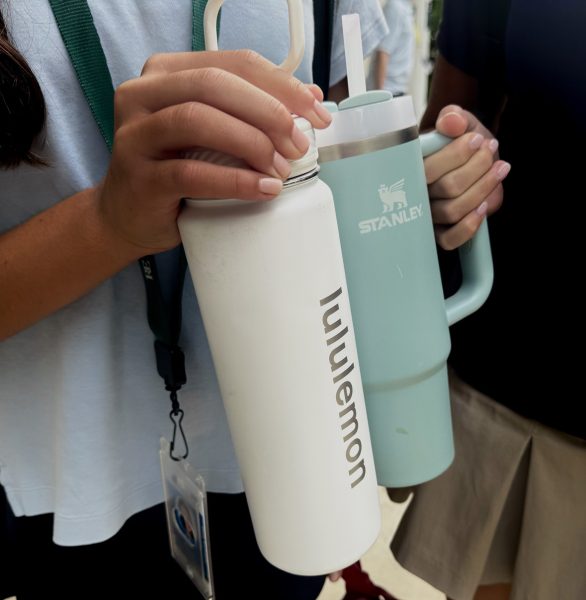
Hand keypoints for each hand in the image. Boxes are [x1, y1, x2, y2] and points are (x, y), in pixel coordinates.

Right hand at [97, 50, 331, 255]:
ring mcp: (136, 135)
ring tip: (280, 169)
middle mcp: (143, 94)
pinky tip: (262, 189)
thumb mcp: (213, 135)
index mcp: (167, 74)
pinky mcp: (139, 176)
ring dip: (251, 143)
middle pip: (215, 84)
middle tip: (298, 143)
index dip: (282, 84)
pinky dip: (233, 180)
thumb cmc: (177, 172)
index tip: (316, 112)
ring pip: (198, 120)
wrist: (129, 216)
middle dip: (268, 112)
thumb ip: (249, 113)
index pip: (234, 63)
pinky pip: (190, 172)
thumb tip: (310, 100)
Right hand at [424, 104, 509, 249]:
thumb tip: (450, 122)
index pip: (428, 168)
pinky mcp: (440, 234)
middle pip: (446, 188)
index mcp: (412, 167)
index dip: (456, 155)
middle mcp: (416, 194)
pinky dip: (468, 226)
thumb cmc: (462, 145)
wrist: (473, 162)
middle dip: (477, 167)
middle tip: (491, 149)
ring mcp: (427, 216)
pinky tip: (485, 207)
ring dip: (483, 188)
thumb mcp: (460, 125)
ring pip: (453, 211)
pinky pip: (449, 240)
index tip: (478, 139)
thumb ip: (454, 118)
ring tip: (501, 168)